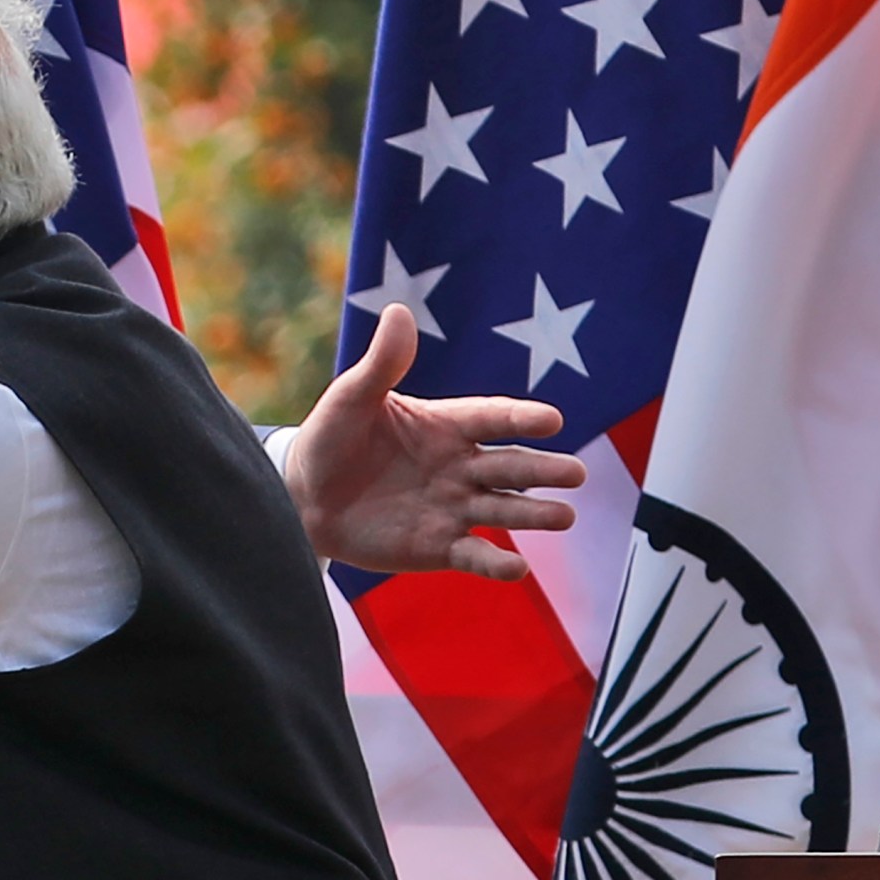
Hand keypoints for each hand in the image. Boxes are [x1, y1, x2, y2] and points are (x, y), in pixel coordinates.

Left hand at [284, 304, 587, 579]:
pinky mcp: (439, 546)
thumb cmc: (330, 439)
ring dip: (534, 514)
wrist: (303, 498)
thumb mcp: (351, 398)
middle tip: (576, 473)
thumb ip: (382, 363)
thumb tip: (398, 311)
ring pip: (504, 509)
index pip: (491, 418)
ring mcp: (453, 507)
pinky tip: (518, 569)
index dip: (520, 418)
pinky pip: (474, 555)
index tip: (551, 419)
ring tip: (565, 516)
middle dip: (543, 470)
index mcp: (445, 425)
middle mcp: (459, 466)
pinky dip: (496, 564)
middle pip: (509, 466)